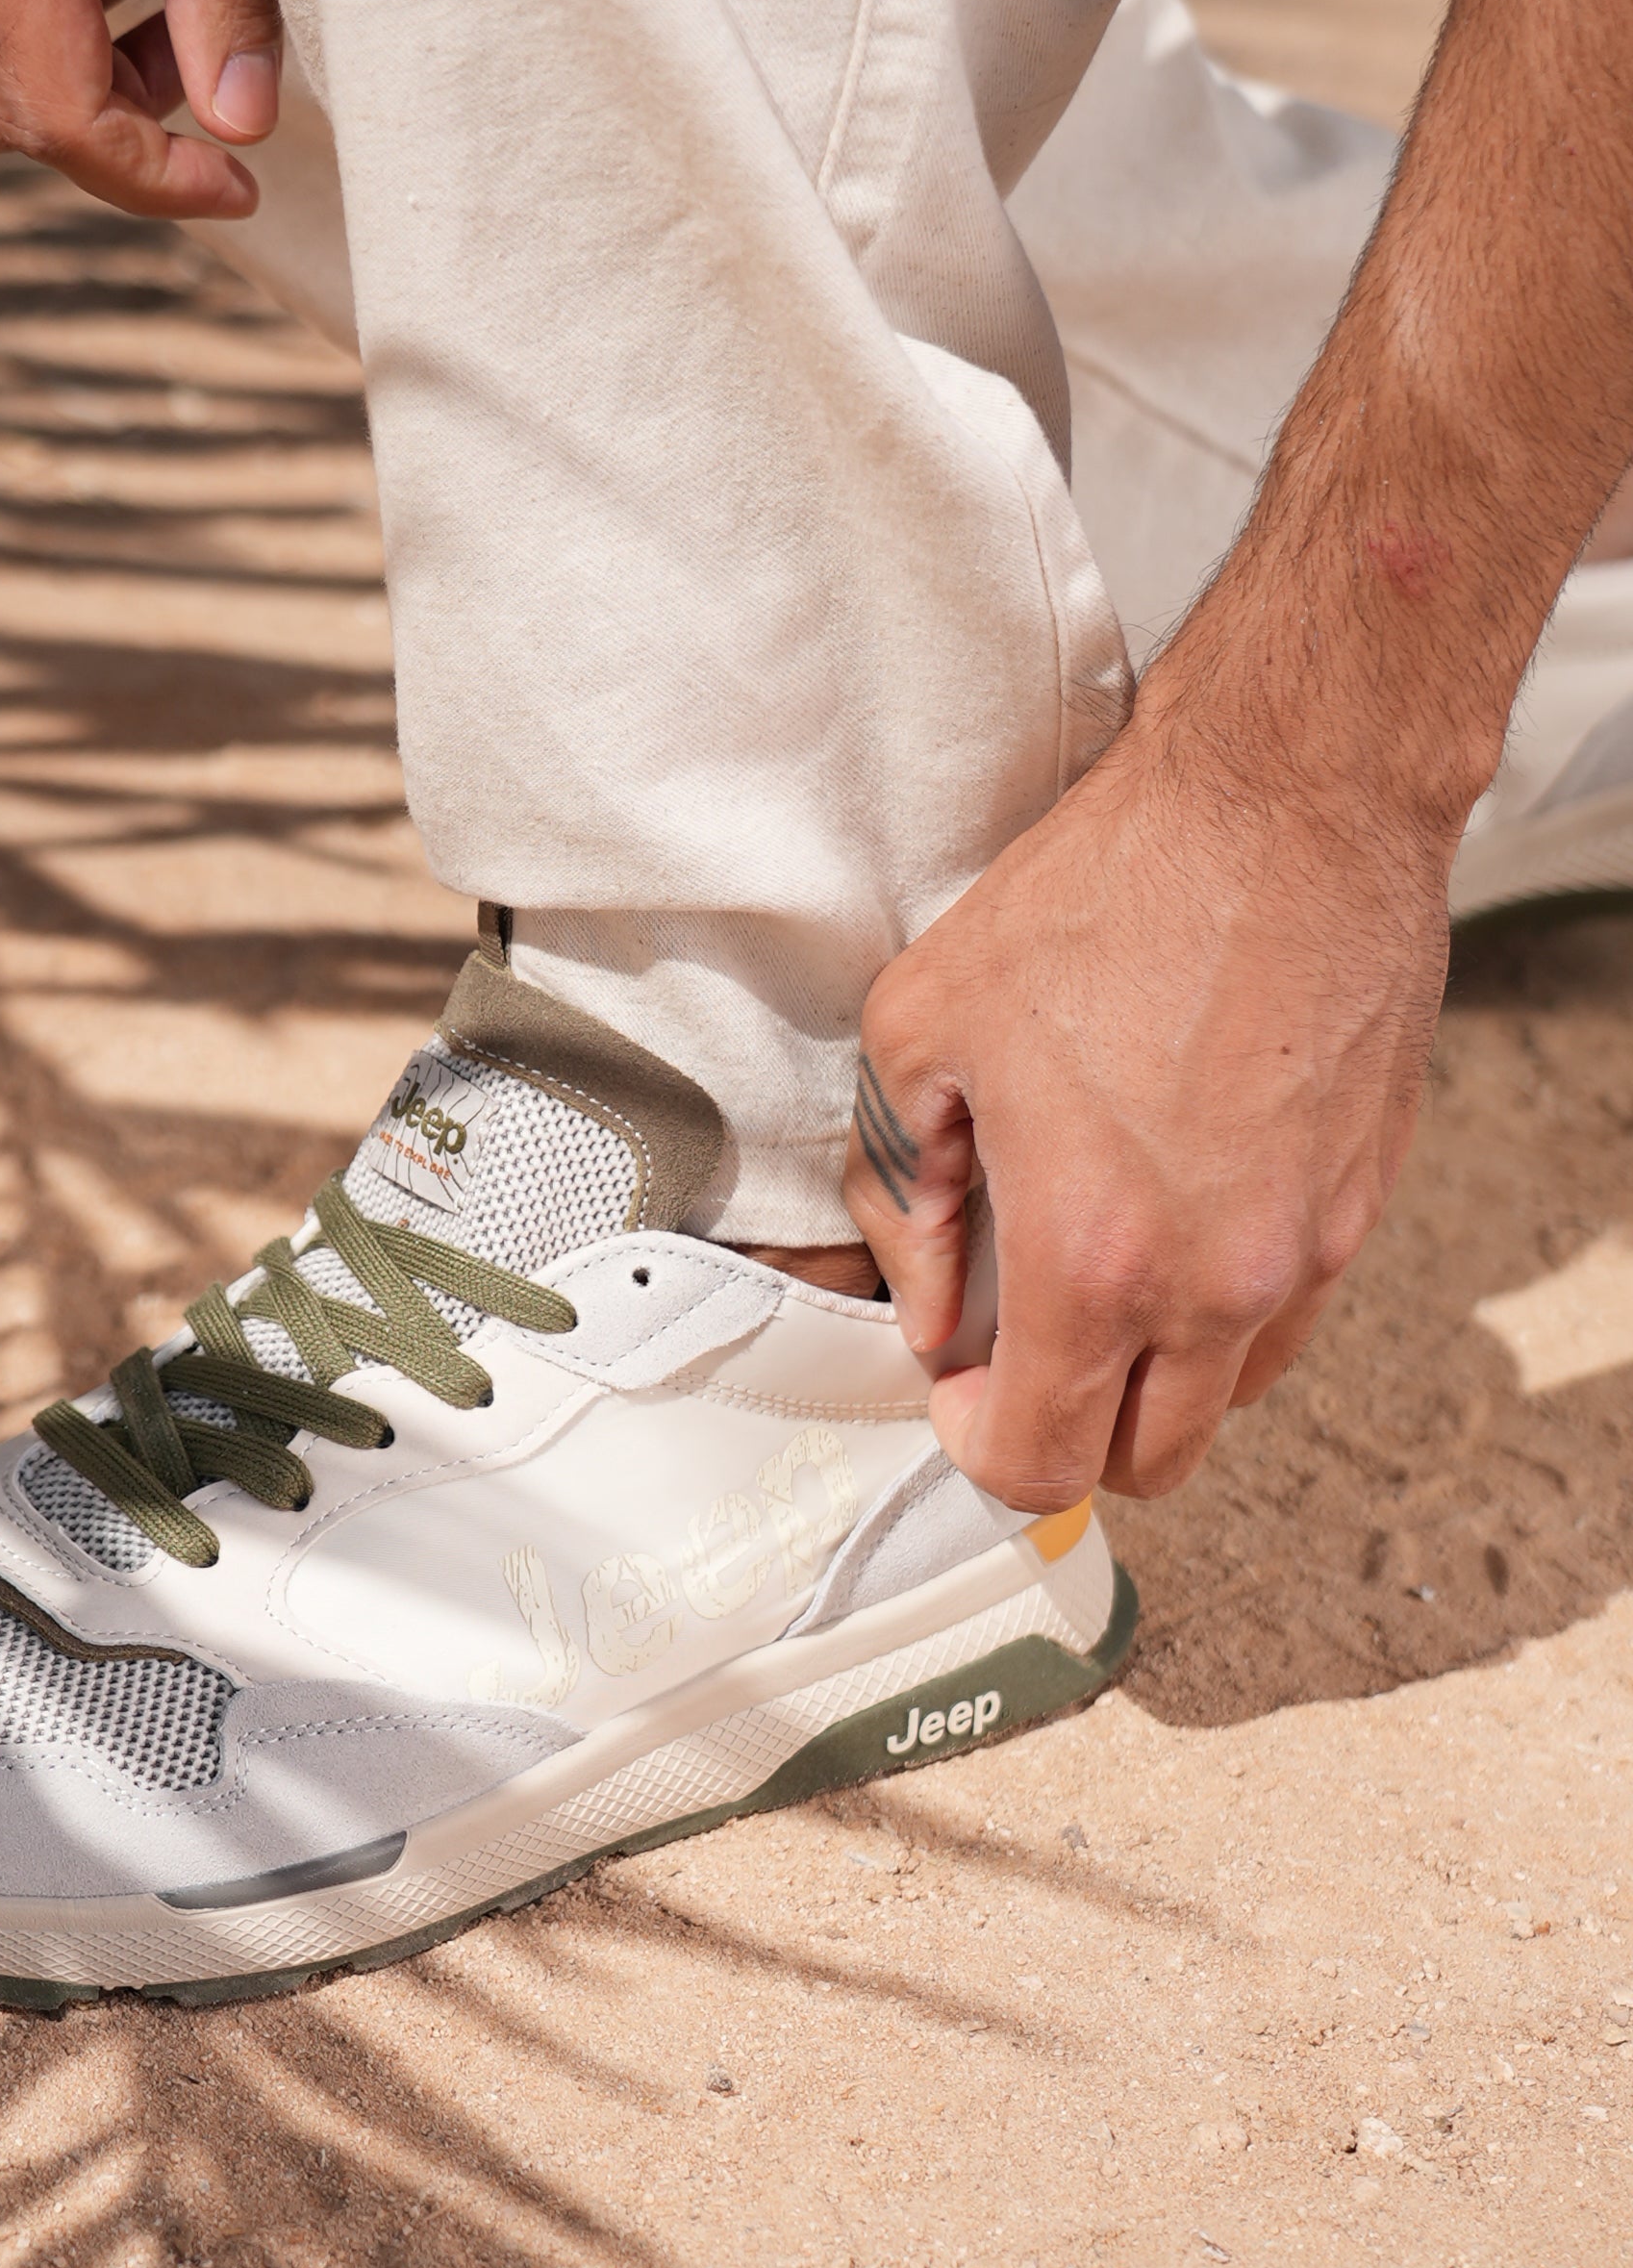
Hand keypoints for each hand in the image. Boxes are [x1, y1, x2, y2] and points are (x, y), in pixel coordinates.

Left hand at [842, 686, 1452, 1507]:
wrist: (1290, 803)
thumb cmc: (1111, 892)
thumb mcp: (923, 1024)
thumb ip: (905, 1190)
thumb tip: (926, 1296)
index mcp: (1093, 1257)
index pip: (1039, 1463)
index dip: (978, 1444)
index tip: (959, 1377)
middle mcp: (1217, 1281)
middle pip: (1147, 1464)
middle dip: (1070, 1430)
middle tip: (1022, 1344)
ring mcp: (1306, 1249)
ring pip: (1229, 1400)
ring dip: (1155, 1375)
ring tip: (1100, 1267)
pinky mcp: (1361, 1201)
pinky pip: (1290, 1318)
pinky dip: (1225, 1309)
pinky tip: (1176, 1214)